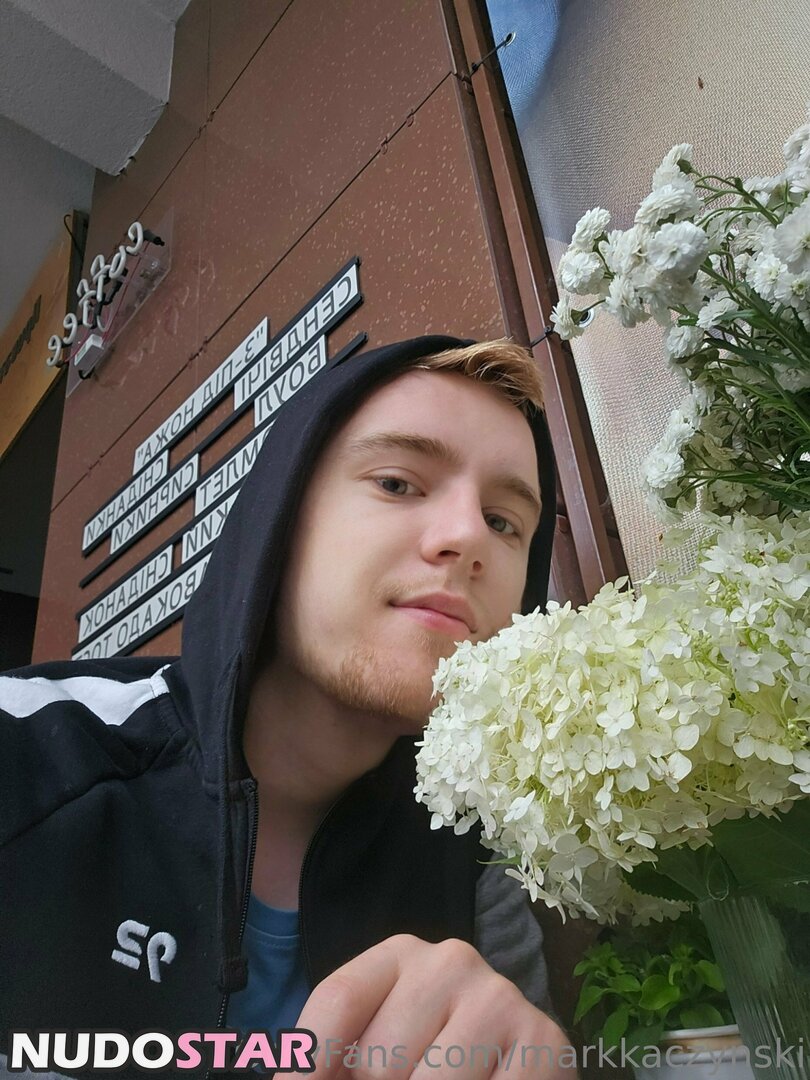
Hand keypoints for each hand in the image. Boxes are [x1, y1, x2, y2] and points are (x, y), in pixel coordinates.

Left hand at [292, 934, 573, 1078]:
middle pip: (377, 1060)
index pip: (336, 1001)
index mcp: (401, 954)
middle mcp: (452, 960)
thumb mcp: (377, 1050)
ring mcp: (500, 998)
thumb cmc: (431, 1061)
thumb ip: (326, 1059)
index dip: (306, 1065)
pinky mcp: (545, 1043)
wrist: (516, 1072)